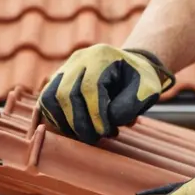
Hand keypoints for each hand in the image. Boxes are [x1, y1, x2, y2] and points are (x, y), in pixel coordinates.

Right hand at [38, 44, 174, 144]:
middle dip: (79, 122)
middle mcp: (79, 58)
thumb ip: (130, 105)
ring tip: (84, 135)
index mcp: (102, 55)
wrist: (132, 68)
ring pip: (50, 97)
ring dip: (64, 122)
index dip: (95, 114)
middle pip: (66, 93)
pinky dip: (56, 119)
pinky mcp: (58, 81)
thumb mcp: (148, 89)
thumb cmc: (141, 80)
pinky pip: (46, 101)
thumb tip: (107, 121)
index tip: (105, 132)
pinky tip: (74, 130)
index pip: (90, 87)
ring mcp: (65, 68)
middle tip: (96, 138)